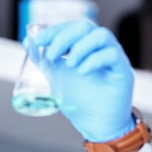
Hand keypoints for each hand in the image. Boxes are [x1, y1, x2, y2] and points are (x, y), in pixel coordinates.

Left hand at [25, 21, 134, 141]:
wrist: (95, 124)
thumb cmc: (79, 100)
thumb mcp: (56, 76)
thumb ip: (44, 60)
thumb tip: (29, 41)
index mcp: (85, 46)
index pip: (71, 27)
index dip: (53, 31)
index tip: (37, 41)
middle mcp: (100, 49)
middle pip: (84, 27)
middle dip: (63, 38)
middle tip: (51, 56)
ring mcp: (113, 58)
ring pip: (101, 35)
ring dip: (80, 47)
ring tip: (69, 65)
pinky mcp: (123, 71)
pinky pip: (112, 54)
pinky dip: (94, 60)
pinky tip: (82, 72)